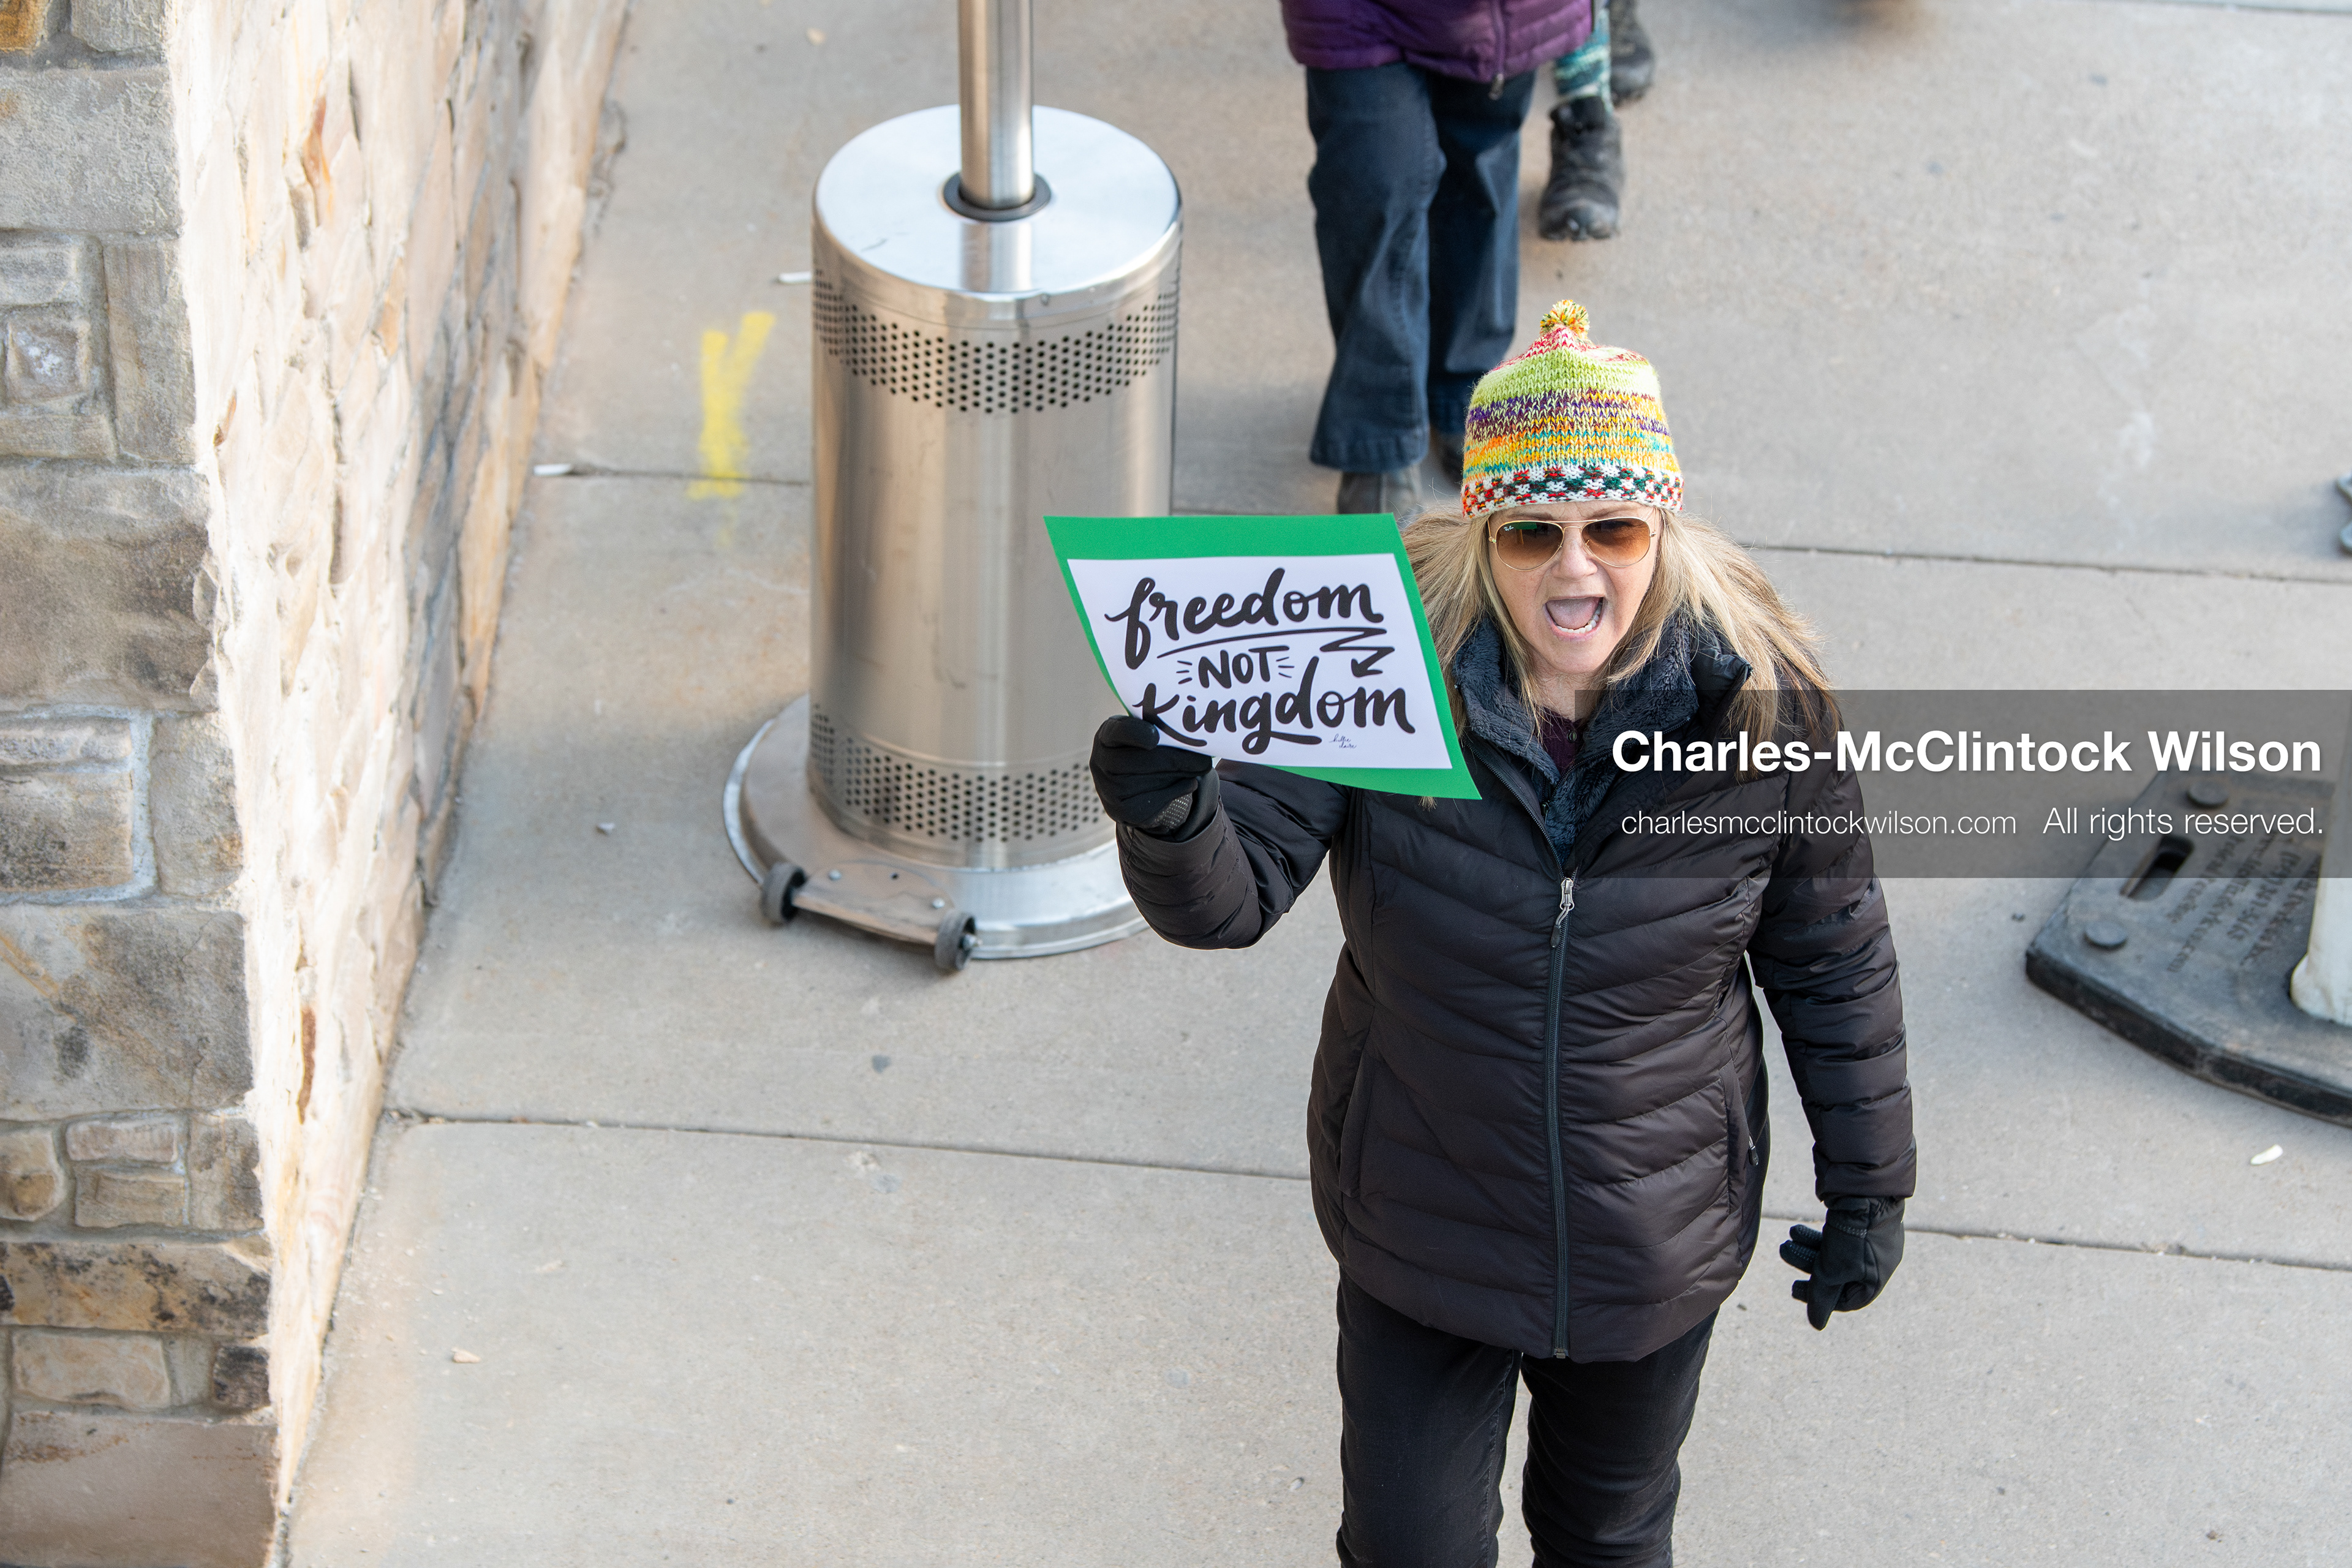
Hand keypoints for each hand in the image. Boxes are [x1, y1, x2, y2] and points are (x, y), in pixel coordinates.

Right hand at [1090, 715, 1213, 835]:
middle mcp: (1101, 763)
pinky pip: (1157, 800)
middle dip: (1176, 760)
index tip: (1155, 738)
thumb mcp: (1146, 736)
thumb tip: (1197, 738)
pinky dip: (1177, 790)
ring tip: (1199, 768)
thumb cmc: (1143, 752)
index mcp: (1107, 736)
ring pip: (1152, 781)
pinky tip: (1187, 783)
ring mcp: (1109, 790)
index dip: (1135, 734)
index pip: (1118, 731)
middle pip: (1142, 761)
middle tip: (1204, 759)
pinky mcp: (1123, 811)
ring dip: (1181, 774)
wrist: (1131, 788)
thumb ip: (1161, 731)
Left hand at [1780, 1196, 1904, 1329]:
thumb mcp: (1833, 1269)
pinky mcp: (1863, 1218)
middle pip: (1837, 1272)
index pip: (1847, 1299)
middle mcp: (1878, 1258)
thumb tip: (1816, 1324)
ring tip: (1788, 1237)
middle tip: (1785, 1251)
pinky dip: (1817, 1234)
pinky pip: (1837, 1233)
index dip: (1820, 1298)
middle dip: (1807, 1264)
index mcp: (1877, 1276)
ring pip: (1834, 1250)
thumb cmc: (1854, 1233)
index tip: (1794, 1289)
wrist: (1867, 1186)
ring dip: (1808, 1246)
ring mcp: (1871, 1237)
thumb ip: (1822, 1296)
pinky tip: (1798, 1228)